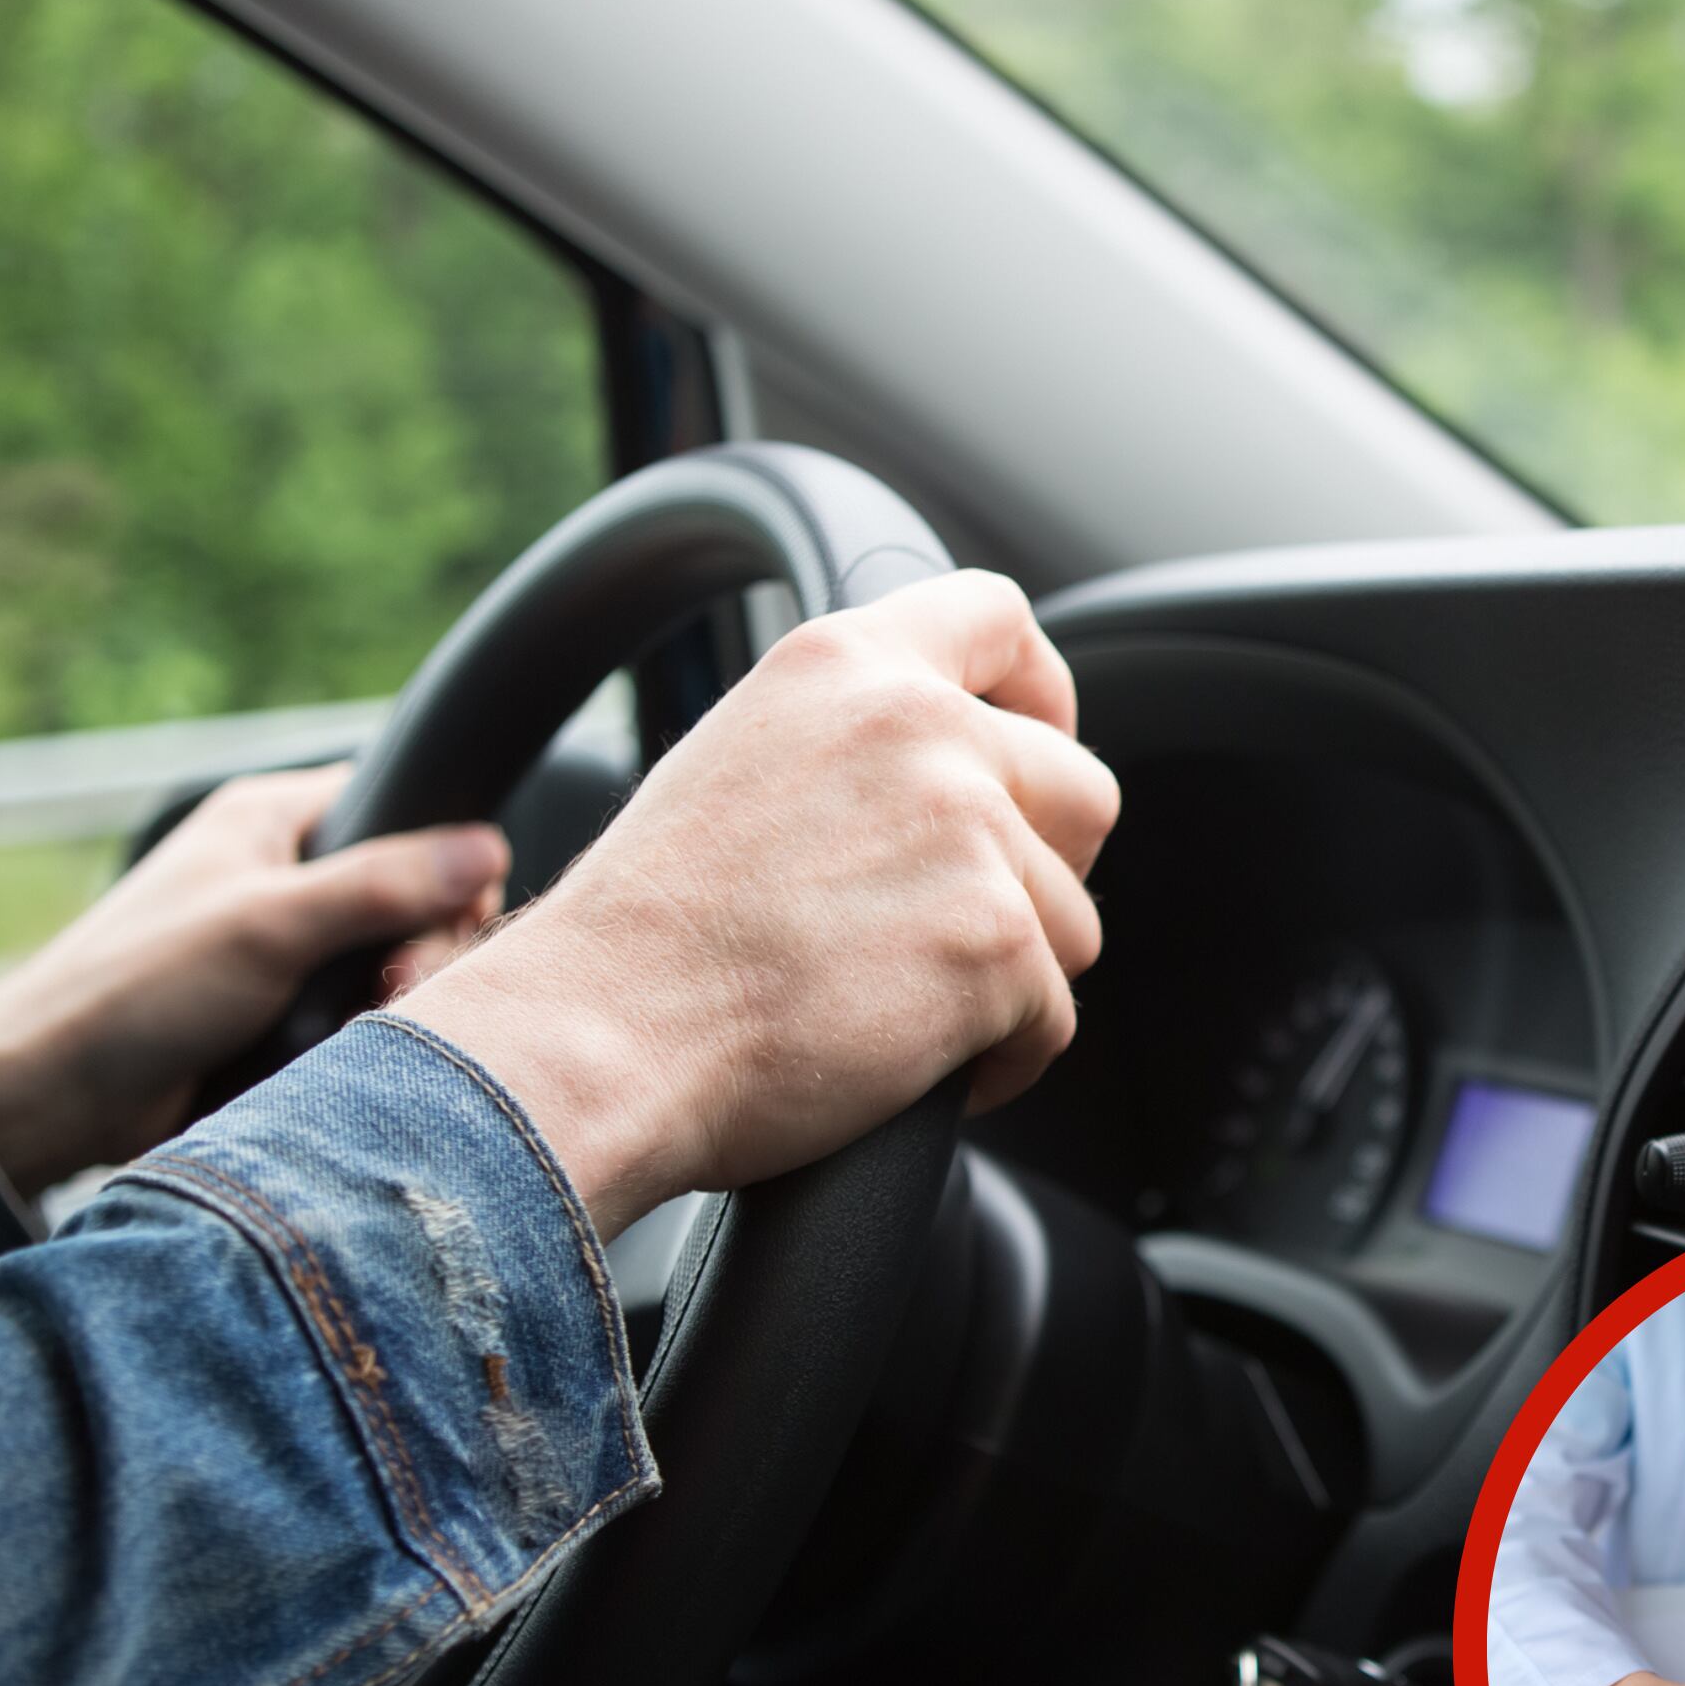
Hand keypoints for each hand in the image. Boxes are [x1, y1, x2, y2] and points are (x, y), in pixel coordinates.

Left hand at [0, 765, 506, 1196]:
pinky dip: (361, 1033)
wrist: (52, 1097)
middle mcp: (281, 873)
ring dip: (394, 997)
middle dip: (422, 944)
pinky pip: (357, 1012)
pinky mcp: (280, 1010)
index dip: (442, 858)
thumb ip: (380, 885)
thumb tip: (485, 846)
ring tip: (364, 1024)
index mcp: (271, 819)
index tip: (451, 915)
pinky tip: (344, 1051)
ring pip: (390, 960)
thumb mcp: (268, 925)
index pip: (399, 806)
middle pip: (410, 893)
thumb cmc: (134, 991)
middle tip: (396, 985)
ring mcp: (282, 945)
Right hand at [404, 569, 1118, 1235]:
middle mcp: (922, 726)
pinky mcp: (997, 941)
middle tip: (969, 928)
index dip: (1039, 694)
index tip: (1032, 750)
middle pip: (1079, 788)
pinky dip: (1002, 1061)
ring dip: (1012, 979)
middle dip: (1045, 870)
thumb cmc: (648, 938)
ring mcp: (970, 832)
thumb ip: (856, 744)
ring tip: (909, 1013)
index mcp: (847, 664)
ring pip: (1071, 919)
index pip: (999, 617)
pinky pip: (1053, 1018)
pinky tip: (913, 1068)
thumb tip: (949, 779)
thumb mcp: (739, 764)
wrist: (605, 1036)